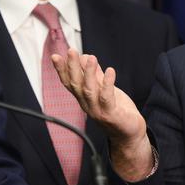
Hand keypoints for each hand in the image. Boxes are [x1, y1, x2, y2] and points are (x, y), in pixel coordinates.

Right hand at [52, 49, 154, 180]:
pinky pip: (107, 98)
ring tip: (91, 58)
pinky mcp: (111, 114)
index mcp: (83, 98)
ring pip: (89, 90)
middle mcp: (87, 104)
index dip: (61, 70)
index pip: (69, 82)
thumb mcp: (104, 89)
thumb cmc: (117, 110)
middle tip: (71, 51)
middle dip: (72, 67)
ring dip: (88, 73)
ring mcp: (97, 110)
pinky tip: (110, 71)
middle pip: (76, 84)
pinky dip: (108, 83)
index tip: (55, 56)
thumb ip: (95, 75)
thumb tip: (86, 57)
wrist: (129, 133)